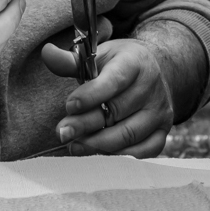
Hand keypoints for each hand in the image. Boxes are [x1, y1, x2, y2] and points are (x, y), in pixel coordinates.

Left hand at [41, 37, 174, 157]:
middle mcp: (152, 86)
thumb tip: (47, 53)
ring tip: (74, 146)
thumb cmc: (118, 65)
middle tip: (62, 132)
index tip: (69, 106)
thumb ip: (71, 61)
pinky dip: (119, 157)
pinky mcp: (163, 131)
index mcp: (136, 61)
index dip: (91, 95)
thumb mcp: (98, 56)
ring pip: (128, 135)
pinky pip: (142, 152)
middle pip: (117, 111)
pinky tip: (97, 153)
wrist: (154, 72)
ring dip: (97, 144)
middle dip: (85, 124)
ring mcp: (160, 111)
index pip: (114, 80)